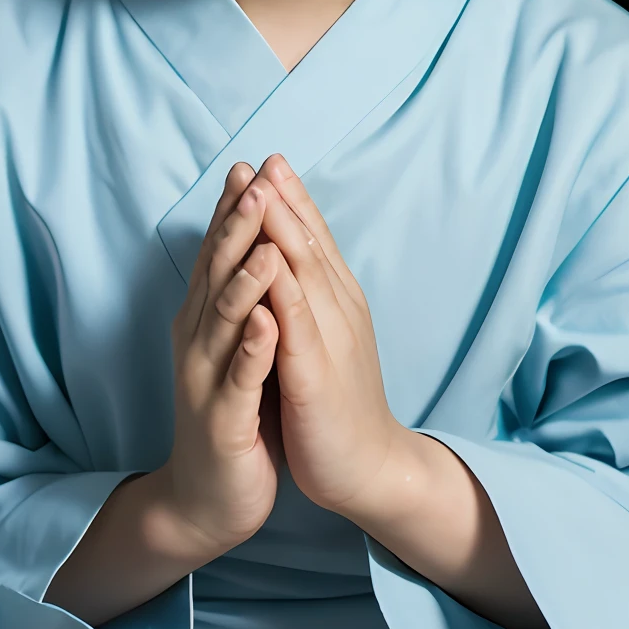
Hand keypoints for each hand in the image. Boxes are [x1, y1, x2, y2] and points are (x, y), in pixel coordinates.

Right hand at [152, 163, 283, 560]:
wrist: (209, 497)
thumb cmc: (232, 417)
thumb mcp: (234, 349)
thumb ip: (240, 300)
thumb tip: (253, 244)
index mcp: (203, 322)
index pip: (218, 255)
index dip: (233, 211)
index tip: (252, 166)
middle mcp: (197, 342)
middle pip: (216, 273)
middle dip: (237, 225)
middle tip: (254, 178)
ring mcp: (206, 380)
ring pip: (225, 319)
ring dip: (244, 277)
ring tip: (264, 240)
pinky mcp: (223, 420)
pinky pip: (239, 378)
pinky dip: (252, 348)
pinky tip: (267, 323)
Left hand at [245, 155, 403, 519]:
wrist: (368, 468)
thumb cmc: (335, 402)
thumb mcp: (320, 338)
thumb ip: (307, 297)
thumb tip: (286, 256)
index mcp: (336, 302)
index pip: (312, 239)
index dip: (291, 199)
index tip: (268, 160)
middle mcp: (338, 311)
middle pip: (306, 244)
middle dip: (282, 200)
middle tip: (262, 160)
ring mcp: (330, 341)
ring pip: (303, 274)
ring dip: (280, 230)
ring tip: (260, 192)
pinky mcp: (316, 376)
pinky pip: (295, 327)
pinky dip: (280, 293)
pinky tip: (265, 265)